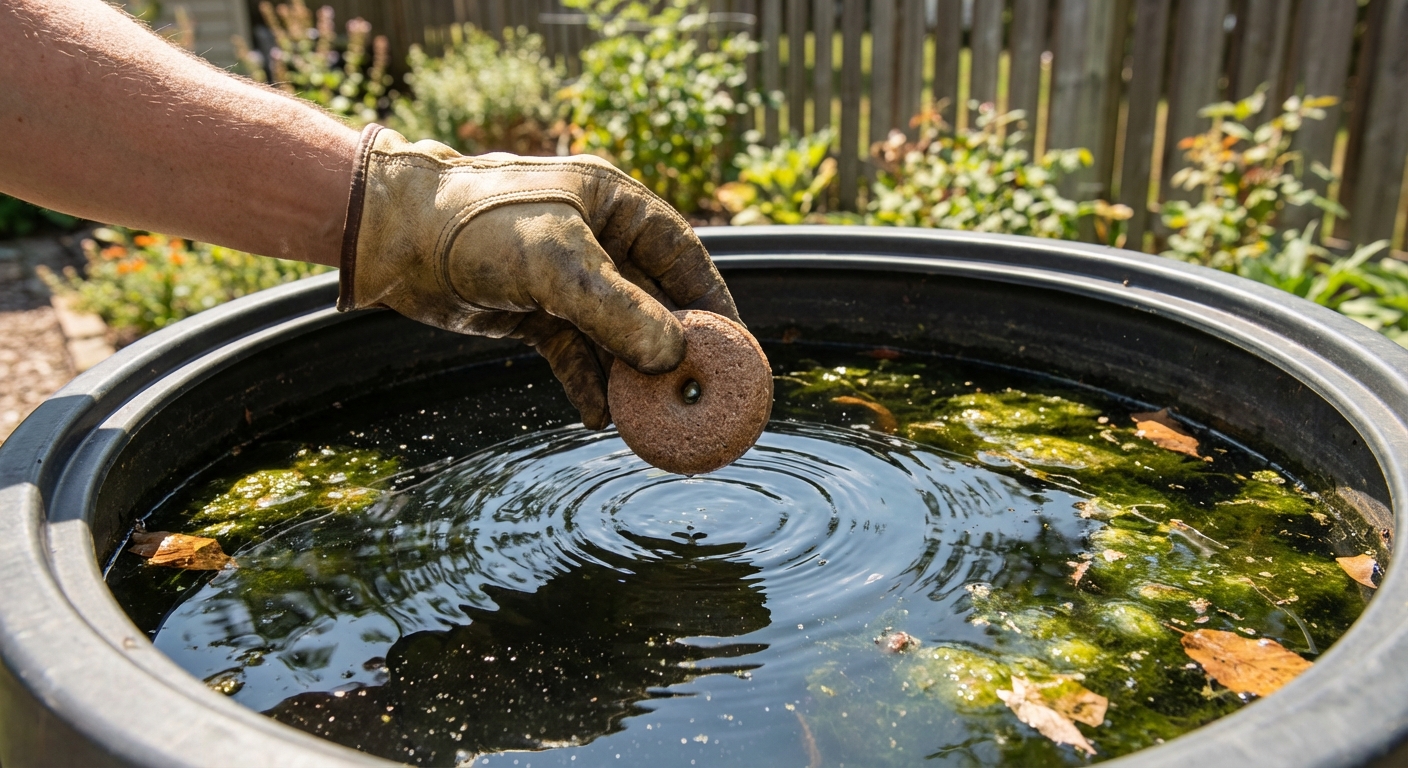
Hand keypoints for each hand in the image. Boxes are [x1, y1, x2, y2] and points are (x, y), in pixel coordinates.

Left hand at [338, 125, 739, 428]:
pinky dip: (586, 384)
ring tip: (647, 417)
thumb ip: (617, 310)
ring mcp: (563, 277)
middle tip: (694, 393)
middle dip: (670, 349)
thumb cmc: (476, 224)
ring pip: (613, 334)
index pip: (682, 254)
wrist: (393, 236)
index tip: (734, 345)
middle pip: (651, 301)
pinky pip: (573, 353)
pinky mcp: (531, 310)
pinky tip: (598, 415)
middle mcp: (594, 237)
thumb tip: (672, 356)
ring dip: (628, 375)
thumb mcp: (556, 263)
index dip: (711, 301)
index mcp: (613, 203)